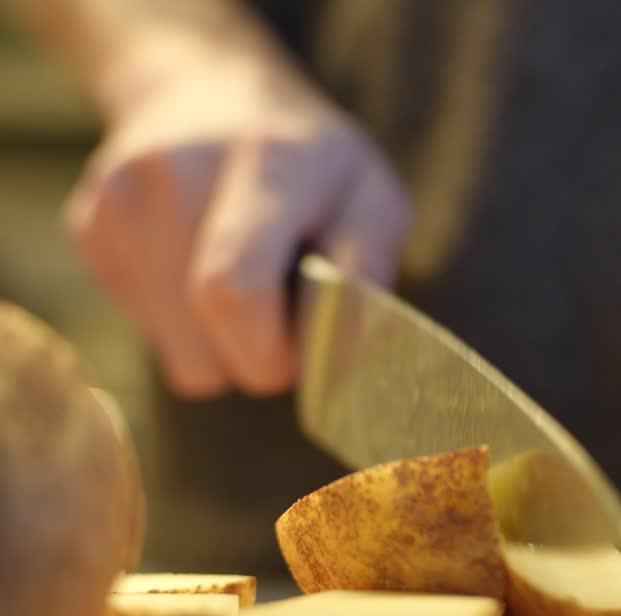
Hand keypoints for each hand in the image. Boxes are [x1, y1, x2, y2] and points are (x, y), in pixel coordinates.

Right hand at [66, 48, 409, 397]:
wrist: (212, 93)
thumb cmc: (315, 165)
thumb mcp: (374, 199)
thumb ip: (365, 271)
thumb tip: (337, 355)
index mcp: (265, 161)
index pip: (234, 294)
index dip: (273, 353)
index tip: (305, 345)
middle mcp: (174, 172)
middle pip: (201, 348)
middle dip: (255, 358)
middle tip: (286, 313)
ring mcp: (117, 198)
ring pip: (174, 354)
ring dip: (220, 344)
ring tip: (245, 278)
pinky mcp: (87, 226)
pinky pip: (147, 330)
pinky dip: (183, 319)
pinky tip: (200, 263)